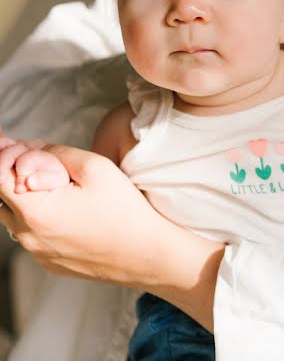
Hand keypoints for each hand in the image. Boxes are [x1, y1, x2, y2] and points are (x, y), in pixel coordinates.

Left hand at [0, 144, 222, 330]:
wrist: (147, 255)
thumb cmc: (124, 210)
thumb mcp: (93, 167)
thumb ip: (56, 153)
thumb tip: (33, 151)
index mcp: (35, 211)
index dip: (3, 154)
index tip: (10, 141)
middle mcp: (29, 236)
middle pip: (2, 197)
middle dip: (11, 171)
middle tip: (29, 153)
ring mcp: (38, 253)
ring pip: (13, 217)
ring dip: (22, 195)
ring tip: (47, 178)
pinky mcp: (50, 263)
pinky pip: (31, 235)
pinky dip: (35, 215)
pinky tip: (61, 204)